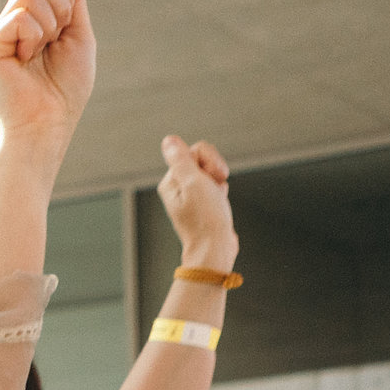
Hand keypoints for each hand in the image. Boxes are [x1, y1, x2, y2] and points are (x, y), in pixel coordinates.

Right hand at [0, 0, 94, 141]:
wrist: (49, 123)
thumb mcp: (79, 36)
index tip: (64, 28)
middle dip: (60, 4)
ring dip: (49, 24)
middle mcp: (9, 22)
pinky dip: (34, 37)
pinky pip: (19, 18)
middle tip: (54, 39)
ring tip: (39, 53)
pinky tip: (26, 60)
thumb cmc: (65, 88)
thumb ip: (74, 1)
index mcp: (29, 18)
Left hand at [156, 134, 236, 270]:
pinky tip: (219, 204)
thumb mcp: (194, 183)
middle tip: (218, 186)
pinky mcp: (202, 203)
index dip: (210, 159)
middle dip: (216, 170)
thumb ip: (181, 160)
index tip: (214, 176)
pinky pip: (215, 186)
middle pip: (203, 159)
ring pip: (211, 172)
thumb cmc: (206, 219)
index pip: (195, 151)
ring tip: (218, 199)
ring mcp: (190, 195)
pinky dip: (221, 192)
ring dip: (219, 182)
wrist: (215, 248)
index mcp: (171, 181)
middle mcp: (177, 187)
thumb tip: (168, 140)